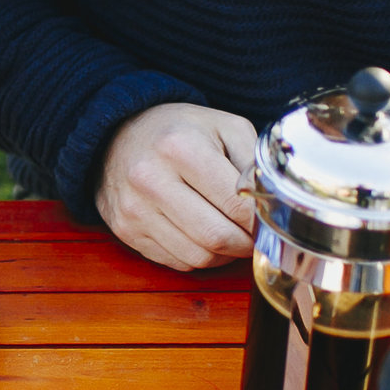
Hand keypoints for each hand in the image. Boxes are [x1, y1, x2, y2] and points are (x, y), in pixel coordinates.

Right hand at [96, 103, 258, 270]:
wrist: (119, 135)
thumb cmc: (180, 132)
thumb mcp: (225, 127)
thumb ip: (253, 162)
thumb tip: (270, 203)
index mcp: (180, 147)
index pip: (236, 205)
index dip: (261, 220)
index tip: (268, 219)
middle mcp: (150, 179)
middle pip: (217, 237)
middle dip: (245, 242)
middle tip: (254, 234)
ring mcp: (134, 208)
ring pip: (198, 257)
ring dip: (224, 254)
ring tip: (230, 234)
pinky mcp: (125, 230)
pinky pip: (177, 261)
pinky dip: (199, 256)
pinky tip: (202, 236)